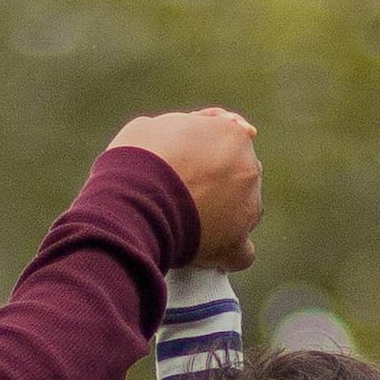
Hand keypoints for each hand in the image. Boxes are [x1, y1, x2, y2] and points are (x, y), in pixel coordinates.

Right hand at [108, 109, 263, 270]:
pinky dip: (225, 254)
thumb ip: (182, 131)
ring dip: (223, 216)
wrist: (130, 201)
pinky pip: (240, 253)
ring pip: (243, 212)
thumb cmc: (136, 160)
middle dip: (219, 182)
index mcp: (232, 135)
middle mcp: (249, 168)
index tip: (186, 159)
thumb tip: (185, 138)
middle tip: (184, 191)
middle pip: (240, 175)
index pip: (229, 139)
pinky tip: (209, 254)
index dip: (206, 149)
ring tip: (188, 221)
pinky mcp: (235, 243)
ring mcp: (247, 207)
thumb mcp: (155, 126)